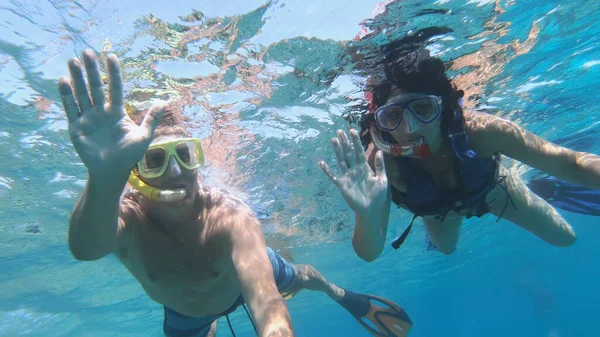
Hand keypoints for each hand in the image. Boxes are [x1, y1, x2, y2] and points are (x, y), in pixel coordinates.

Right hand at [58, 50, 165, 176]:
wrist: (112, 171)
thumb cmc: (129, 155)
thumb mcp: (143, 136)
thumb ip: (151, 119)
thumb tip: (164, 101)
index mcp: (116, 112)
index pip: (115, 88)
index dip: (113, 73)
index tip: (111, 56)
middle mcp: (101, 112)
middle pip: (95, 87)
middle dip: (91, 70)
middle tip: (87, 52)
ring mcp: (87, 118)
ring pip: (81, 94)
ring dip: (77, 78)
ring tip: (72, 61)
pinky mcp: (76, 127)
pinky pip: (71, 109)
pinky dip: (67, 95)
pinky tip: (63, 81)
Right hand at [319, 129, 388, 216]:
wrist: (371, 210)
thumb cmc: (378, 195)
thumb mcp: (382, 180)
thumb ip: (380, 166)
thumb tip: (379, 151)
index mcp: (364, 167)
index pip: (359, 151)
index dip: (356, 142)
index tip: (352, 131)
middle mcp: (354, 169)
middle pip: (348, 153)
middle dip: (345, 142)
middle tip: (340, 131)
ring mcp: (347, 176)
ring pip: (341, 160)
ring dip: (337, 150)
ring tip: (333, 139)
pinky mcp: (342, 185)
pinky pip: (333, 176)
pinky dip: (327, 170)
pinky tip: (321, 163)